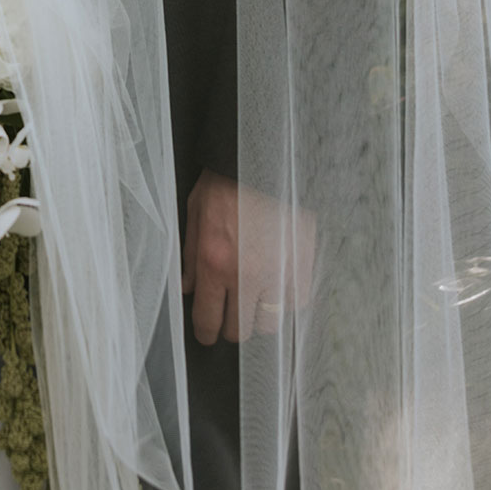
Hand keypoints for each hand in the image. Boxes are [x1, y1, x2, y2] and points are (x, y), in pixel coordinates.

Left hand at [182, 168, 315, 345]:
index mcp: (214, 261)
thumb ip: (189, 254)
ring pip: (269, 322)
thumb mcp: (195, 209)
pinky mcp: (302, 264)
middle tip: (230, 314)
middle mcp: (246, 274)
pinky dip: (286, 298)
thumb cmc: (227, 178)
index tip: (207, 334)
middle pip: (240, 330)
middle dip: (231, 326)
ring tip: (255, 298)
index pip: (208, 319)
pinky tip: (277, 283)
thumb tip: (188, 287)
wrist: (265, 155)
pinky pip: (295, 301)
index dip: (205, 333)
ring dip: (260, 315)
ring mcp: (278, 272)